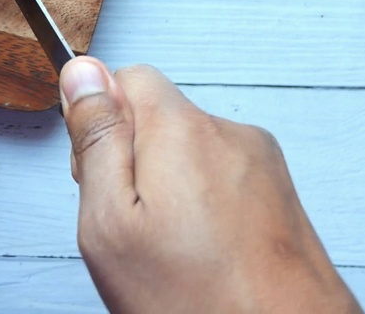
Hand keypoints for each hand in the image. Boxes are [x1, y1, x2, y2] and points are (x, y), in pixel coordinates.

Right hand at [59, 57, 361, 313]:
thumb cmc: (199, 302)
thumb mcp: (109, 221)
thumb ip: (95, 138)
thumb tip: (83, 74)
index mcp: (183, 129)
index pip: (125, 77)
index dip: (100, 125)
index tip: (99, 175)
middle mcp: (231, 135)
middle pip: (158, 119)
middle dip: (135, 163)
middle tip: (133, 227)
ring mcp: (263, 168)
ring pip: (190, 155)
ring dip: (171, 192)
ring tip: (171, 250)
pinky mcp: (281, 200)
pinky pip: (224, 184)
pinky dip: (205, 212)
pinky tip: (202, 257)